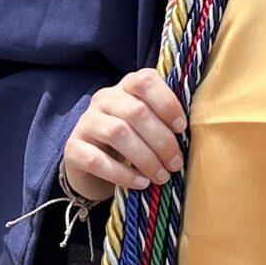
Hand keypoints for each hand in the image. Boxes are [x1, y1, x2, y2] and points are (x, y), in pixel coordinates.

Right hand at [61, 67, 186, 200]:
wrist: (92, 166)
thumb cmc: (131, 142)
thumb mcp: (147, 125)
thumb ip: (164, 119)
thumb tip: (192, 130)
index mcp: (126, 87)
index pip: (145, 80)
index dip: (167, 102)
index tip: (182, 128)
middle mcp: (103, 99)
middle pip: (136, 112)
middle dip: (162, 140)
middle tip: (175, 164)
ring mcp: (85, 123)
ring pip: (118, 133)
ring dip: (146, 158)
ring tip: (161, 176)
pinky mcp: (73, 149)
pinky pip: (97, 160)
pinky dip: (123, 174)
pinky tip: (140, 183)